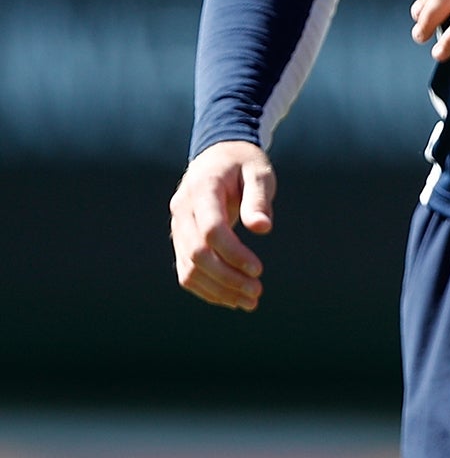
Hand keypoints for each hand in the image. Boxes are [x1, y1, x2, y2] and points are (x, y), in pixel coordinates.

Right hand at [169, 140, 274, 310]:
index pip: (211, 230)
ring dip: (218, 290)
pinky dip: (207, 289)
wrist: (218, 156)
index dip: (233, 253)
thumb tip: (262, 228)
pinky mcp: (181, 240)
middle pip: (197, 254)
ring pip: (189, 269)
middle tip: (257, 293)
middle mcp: (183, 211)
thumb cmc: (244, 163)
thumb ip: (258, 198)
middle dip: (227, 278)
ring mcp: (178, 227)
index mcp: (202, 189)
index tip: (259, 269)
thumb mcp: (258, 171)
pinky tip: (232, 299)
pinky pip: (187, 271)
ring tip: (249, 302)